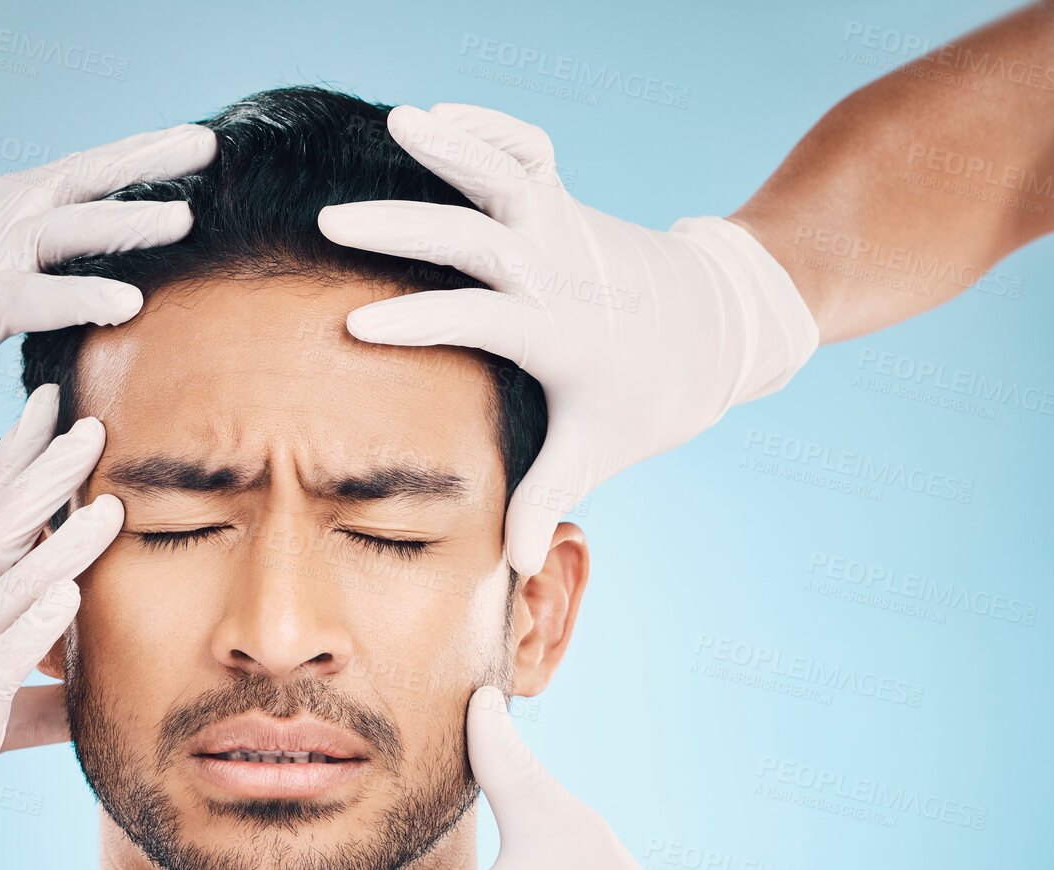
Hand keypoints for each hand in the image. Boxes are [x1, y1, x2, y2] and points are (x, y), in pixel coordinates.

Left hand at [0, 123, 215, 480]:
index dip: (82, 301)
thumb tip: (38, 526)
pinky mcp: (16, 188)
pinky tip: (181, 143)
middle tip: (185, 219)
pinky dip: (133, 153)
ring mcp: (7, 204)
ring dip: (147, 160)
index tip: (132, 303)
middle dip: (126, 223)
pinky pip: (85, 166)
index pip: (38, 298)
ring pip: (88, 176)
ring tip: (208, 144)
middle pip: (71, 226)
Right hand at [0, 385, 117, 869]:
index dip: (14, 457)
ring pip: (1, 591)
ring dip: (57, 545)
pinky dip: (31, 628)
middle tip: (91, 424)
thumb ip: (37, 692)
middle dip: (42, 476)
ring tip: (109, 508)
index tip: (52, 402)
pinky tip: (68, 594)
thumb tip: (89, 694)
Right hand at [316, 103, 817, 573]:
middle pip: (477, 236)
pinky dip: (487, 126)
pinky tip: (436, 115)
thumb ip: (548, 498)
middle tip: (331, 224)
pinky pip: (528, 147)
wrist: (722, 324)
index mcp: (559, 333)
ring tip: (395, 122)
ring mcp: (564, 225)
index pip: (480, 321)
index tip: (355, 326)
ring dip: (452, 146)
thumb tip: (518, 570)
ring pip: (506, 172)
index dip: (420, 322)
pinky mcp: (566, 201)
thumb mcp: (598, 451)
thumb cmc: (650, 395)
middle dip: (404, 229)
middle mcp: (559, 268)